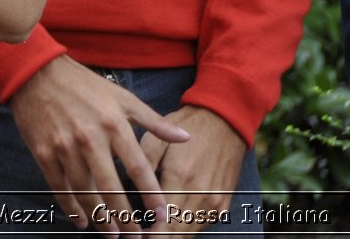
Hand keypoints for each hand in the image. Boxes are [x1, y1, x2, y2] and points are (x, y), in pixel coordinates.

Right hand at [7, 56, 189, 234]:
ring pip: (84, 192)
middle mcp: (89, 139)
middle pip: (111, 188)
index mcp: (113, 125)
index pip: (138, 168)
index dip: (151, 195)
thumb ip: (154, 121)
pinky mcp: (43, 152)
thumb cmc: (82, 85)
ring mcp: (64, 147)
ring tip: (112, 234)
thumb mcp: (122, 97)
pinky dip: (70, 207)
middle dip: (125, 218)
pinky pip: (59, 187)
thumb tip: (184, 137)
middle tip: (136, 237)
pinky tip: (81, 220)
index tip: (163, 216)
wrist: (36, 72)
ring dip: (99, 218)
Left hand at [136, 106, 244, 233]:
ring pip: (189, 233)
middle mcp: (201, 193)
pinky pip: (201, 226)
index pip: (163, 220)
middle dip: (157, 238)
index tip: (134, 234)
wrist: (224, 121)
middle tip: (137, 235)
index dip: (149, 234)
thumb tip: (125, 193)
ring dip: (170, 236)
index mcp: (181, 177)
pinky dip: (185, 230)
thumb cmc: (186, 127)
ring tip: (149, 232)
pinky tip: (168, 226)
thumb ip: (141, 167)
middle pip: (177, 233)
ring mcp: (214, 201)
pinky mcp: (223, 204)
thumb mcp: (155, 139)